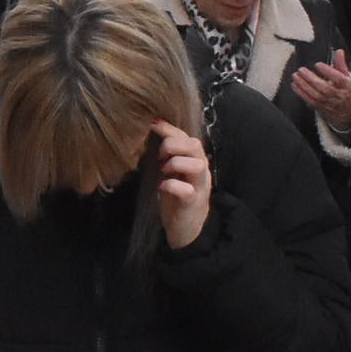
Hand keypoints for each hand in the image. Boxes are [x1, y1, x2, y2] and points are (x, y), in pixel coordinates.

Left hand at [150, 120, 212, 252]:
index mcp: (195, 160)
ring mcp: (199, 187)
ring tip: (163, 170)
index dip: (169, 128)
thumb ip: (166, 154)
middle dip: (173, 145)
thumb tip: (149, 132)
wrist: (187, 228)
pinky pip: (187, 190)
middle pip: (195, 145)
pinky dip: (172, 185)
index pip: (186, 136)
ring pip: (197, 165)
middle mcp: (201, 171)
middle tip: (159, 155)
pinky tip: (162, 187)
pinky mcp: (193, 204)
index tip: (151, 123)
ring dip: (176, 163)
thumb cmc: (177, 196)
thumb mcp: (171, 171)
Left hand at [288, 50, 350, 135]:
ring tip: (295, 76)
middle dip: (311, 78)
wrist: (346, 112)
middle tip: (301, 70)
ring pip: (315, 94)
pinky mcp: (319, 107)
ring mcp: (328, 102)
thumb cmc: (344, 90)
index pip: (338, 78)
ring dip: (303, 85)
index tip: (318, 64)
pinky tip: (294, 85)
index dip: (328, 71)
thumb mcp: (346, 77)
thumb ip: (341, 64)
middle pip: (324, 88)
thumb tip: (339, 51)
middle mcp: (337, 95)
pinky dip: (301, 93)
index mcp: (346, 85)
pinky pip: (309, 100)